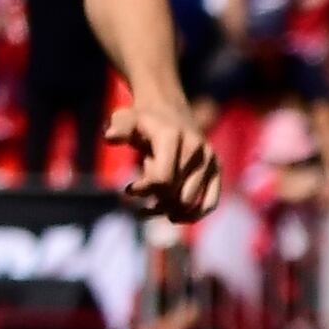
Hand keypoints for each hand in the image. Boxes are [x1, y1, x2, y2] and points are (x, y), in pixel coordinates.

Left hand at [106, 91, 221, 225]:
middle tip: (140, 197)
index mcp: (173, 137)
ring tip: (150, 209)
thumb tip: (111, 137)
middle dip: (154, 200)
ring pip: (189, 202)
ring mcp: (209, 160)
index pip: (162, 179)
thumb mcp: (126, 119)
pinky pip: (210, 202)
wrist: (169, 111)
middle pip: (174, 194)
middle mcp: (196, 149)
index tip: (129, 188)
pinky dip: (193, 215)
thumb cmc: (142, 121)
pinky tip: (174, 217)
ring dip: (167, 211)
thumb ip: (119, 128)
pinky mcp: (216, 170)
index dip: (143, 190)